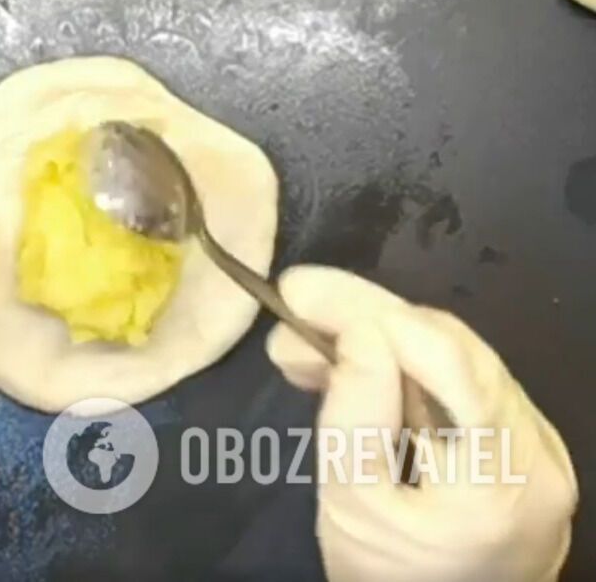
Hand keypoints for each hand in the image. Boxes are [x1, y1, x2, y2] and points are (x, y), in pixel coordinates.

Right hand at [265, 265, 577, 581]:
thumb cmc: (383, 577)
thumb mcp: (350, 503)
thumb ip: (355, 415)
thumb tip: (356, 328)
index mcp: (499, 475)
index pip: (443, 358)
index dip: (368, 310)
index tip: (297, 290)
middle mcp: (542, 455)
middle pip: (459, 351)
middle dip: (371, 319)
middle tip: (296, 310)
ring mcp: (547, 454)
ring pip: (466, 363)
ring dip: (388, 342)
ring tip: (314, 344)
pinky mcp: (535, 455)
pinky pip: (473, 390)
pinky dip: (415, 371)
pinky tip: (364, 371)